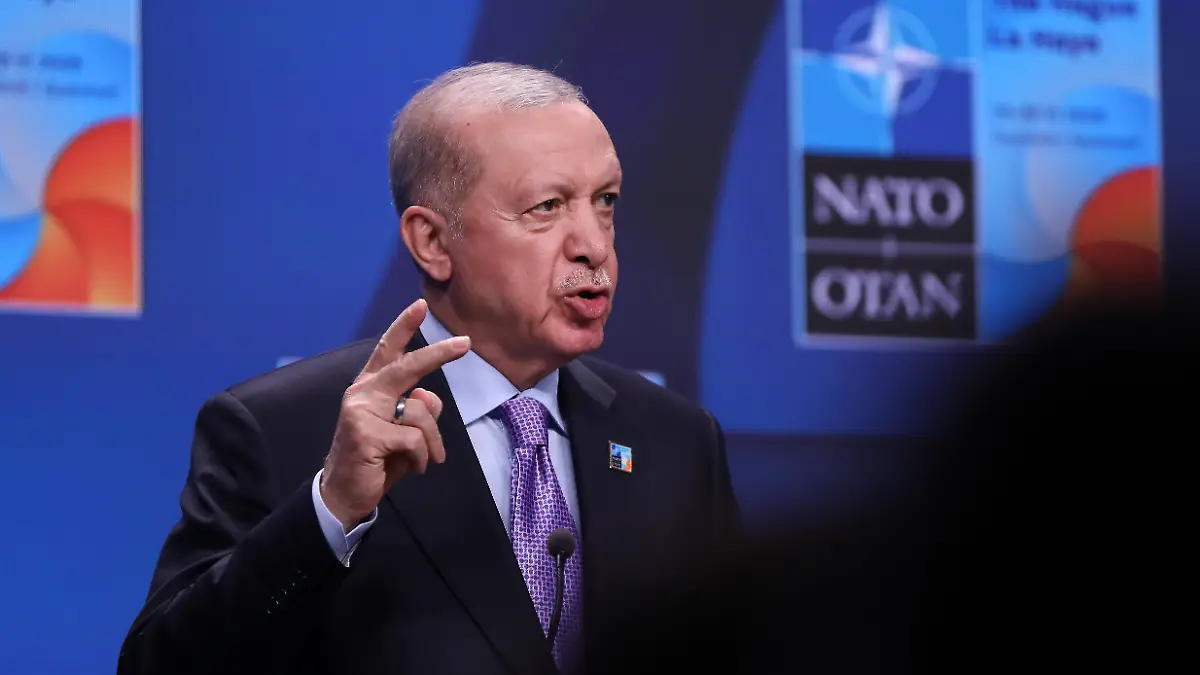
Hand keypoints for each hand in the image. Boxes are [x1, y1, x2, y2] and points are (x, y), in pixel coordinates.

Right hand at [320, 298, 469, 529]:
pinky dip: (422, 457)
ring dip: (433, 441)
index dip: (403, 326)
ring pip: (420, 412)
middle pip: (407, 367)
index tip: (421, 306)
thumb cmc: (377, 458)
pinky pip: (414, 439)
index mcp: (370, 386)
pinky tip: (413, 468)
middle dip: (438, 354)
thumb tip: (430, 397)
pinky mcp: (366, 433)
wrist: (345, 493)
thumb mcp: (402, 430)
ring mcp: (361, 411)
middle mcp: (363, 392)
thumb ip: (418, 409)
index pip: (387, 350)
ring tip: (425, 459)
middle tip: (465, 343)